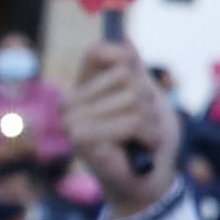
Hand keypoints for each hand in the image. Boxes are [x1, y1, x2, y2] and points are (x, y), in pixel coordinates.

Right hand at [62, 45, 179, 219]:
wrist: (149, 183)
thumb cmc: (148, 140)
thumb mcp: (146, 96)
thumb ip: (133, 68)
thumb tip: (123, 37)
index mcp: (82, 88)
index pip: (101, 50)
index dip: (126, 61)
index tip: (139, 87)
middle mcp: (70, 102)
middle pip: (126, 75)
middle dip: (147, 101)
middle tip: (142, 126)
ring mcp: (73, 120)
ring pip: (133, 97)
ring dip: (150, 121)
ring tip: (141, 139)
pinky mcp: (83, 139)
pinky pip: (132, 120)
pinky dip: (148, 134)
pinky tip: (139, 149)